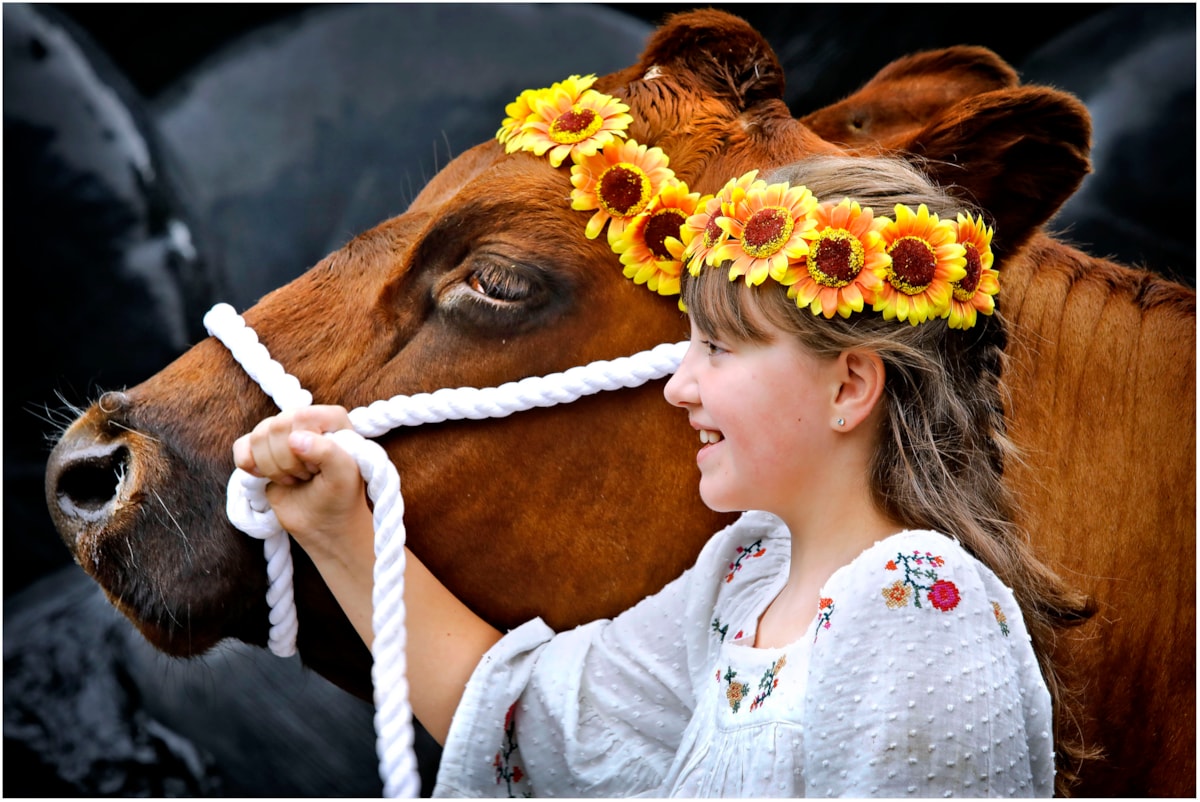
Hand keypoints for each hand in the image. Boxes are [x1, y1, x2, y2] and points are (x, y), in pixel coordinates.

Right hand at [232, 405, 373, 561]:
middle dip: (287, 461)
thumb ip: (328, 452)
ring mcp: (281, 435)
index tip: (317, 468)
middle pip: (276, 426)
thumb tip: (294, 438)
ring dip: (272, 468)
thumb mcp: (345, 476)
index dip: (304, 447)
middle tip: (306, 476)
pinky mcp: (261, 451)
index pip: (301, 417)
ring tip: (294, 479)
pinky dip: (249, 465)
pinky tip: (266, 477)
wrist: (324, 524)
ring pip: (258, 436)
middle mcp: (305, 421)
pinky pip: (241, 446)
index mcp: (331, 419)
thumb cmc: (340, 498)